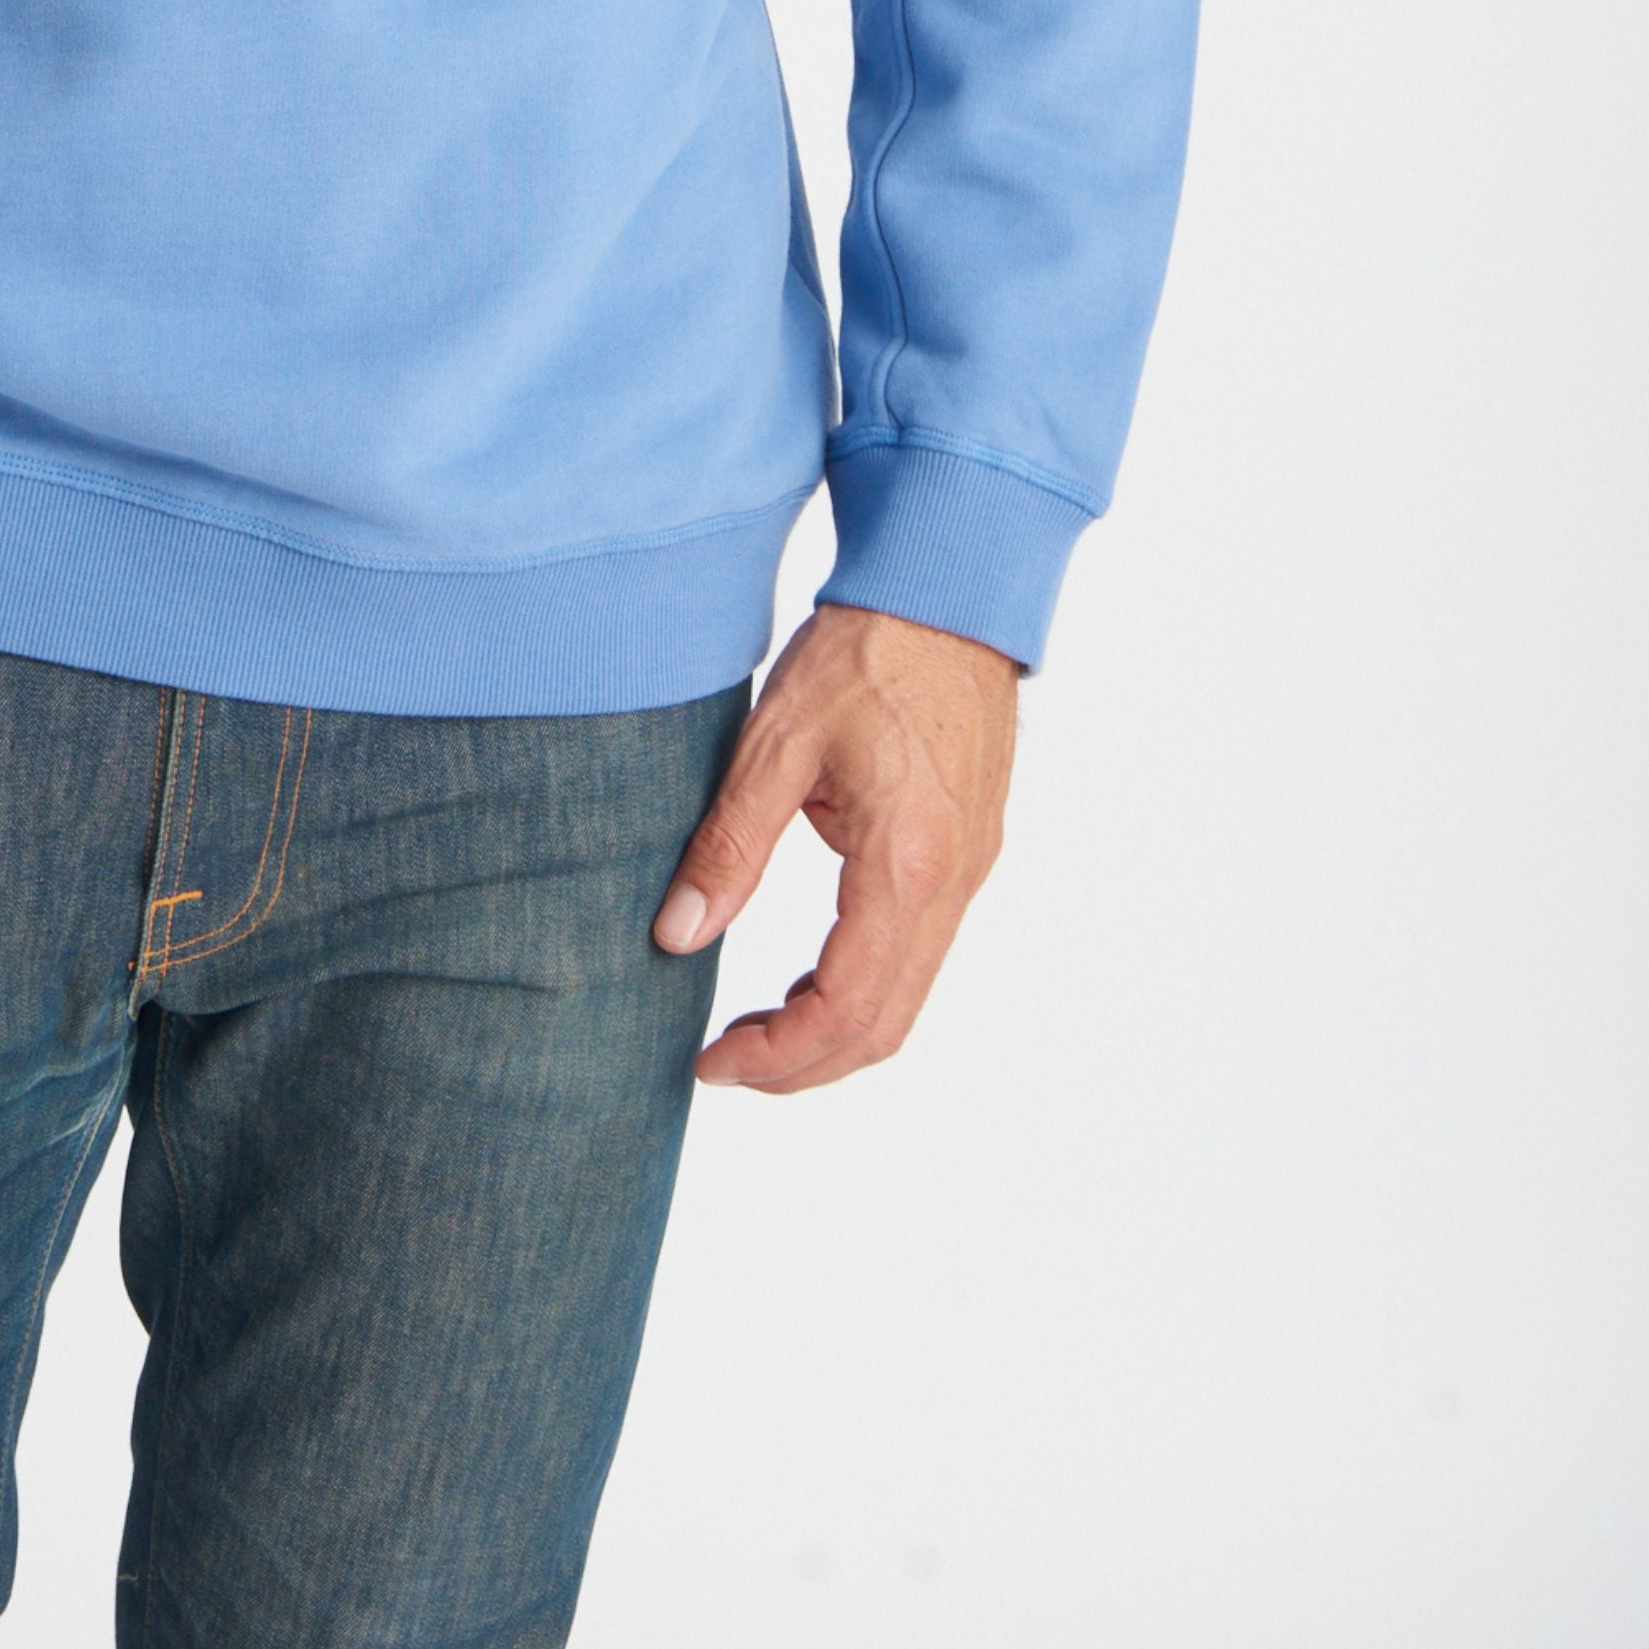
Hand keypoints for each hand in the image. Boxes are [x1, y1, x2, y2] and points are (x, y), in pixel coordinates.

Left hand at [652, 601, 1018, 1092]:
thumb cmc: (865, 651)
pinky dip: (864, 986)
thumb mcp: (776, 744)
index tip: (713, 1064)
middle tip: (726, 1064)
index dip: (778, 1055)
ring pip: (909, 997)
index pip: (846, 1007)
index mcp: (907, 863)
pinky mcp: (970, 849)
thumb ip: (729, 848)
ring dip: (834, 1030)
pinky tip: (807, 974)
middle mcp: (954, 881)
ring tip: (755, 1028)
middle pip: (885, 1025)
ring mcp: (971, 868)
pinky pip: (922, 952)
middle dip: (804, 1064)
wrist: (950, 584)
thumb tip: (677, 935)